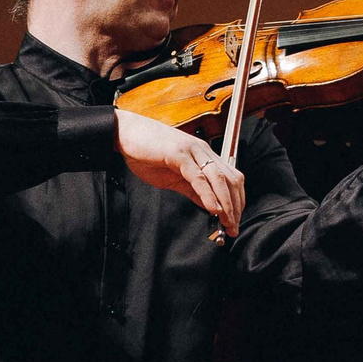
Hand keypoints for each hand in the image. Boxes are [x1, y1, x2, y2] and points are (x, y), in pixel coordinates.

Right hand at [113, 110, 243, 238]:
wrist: (126, 133)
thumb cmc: (147, 152)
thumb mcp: (174, 176)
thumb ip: (193, 190)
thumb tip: (210, 205)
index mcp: (203, 156)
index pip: (231, 179)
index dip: (236, 201)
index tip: (234, 221)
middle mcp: (202, 152)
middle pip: (230, 180)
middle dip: (235, 206)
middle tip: (233, 227)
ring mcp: (192, 151)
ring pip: (218, 179)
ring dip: (226, 203)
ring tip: (226, 222)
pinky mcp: (178, 154)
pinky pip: (198, 177)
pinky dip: (208, 194)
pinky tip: (213, 209)